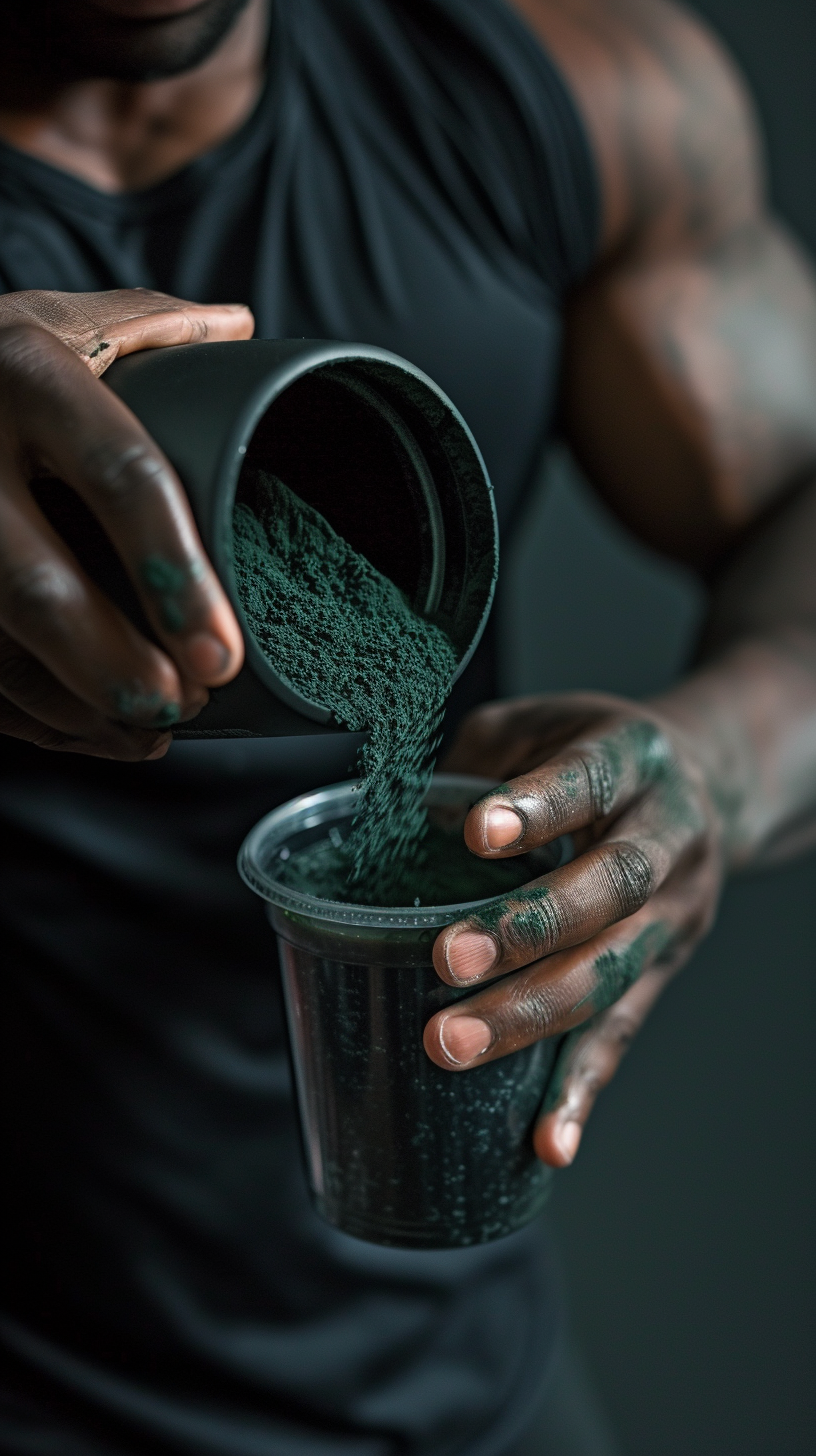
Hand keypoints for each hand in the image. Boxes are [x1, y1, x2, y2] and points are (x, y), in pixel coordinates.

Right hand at [0, 288, 252, 758]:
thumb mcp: (52, 321)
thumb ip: (144, 328)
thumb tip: (240, 328)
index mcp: (26, 373)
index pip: (119, 474)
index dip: (174, 572)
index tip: (221, 652)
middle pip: (36, 586)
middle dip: (115, 666)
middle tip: (184, 707)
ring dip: (75, 707)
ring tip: (150, 730)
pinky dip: (30, 717)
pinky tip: (89, 730)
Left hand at [425, 693, 725, 1166]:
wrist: (707, 781)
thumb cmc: (592, 753)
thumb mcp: (537, 725)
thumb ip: (473, 763)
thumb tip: (380, 818)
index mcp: (634, 760)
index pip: (591, 779)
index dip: (540, 806)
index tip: (477, 831)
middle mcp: (668, 837)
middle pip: (609, 888)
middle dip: (527, 927)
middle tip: (448, 958)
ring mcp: (674, 912)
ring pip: (612, 971)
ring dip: (533, 1014)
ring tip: (456, 1043)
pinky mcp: (663, 972)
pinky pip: (622, 1035)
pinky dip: (583, 1091)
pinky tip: (549, 1139)